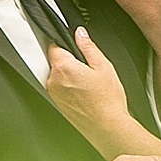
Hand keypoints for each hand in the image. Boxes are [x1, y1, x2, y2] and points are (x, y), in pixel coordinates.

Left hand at [46, 28, 135, 155]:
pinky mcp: (58, 104)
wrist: (107, 126)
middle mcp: (53, 80)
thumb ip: (88, 46)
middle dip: (69, 61)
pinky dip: (70, 88)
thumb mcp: (103, 66)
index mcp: (63, 67)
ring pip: (58, 75)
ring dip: (69, 75)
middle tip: (88, 68)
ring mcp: (54, 94)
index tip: (75, 46)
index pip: (54, 45)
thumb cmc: (107, 100)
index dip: (66, 43)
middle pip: (55, 61)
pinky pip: (60, 89)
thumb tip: (80, 33)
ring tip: (89, 83)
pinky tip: (86, 93)